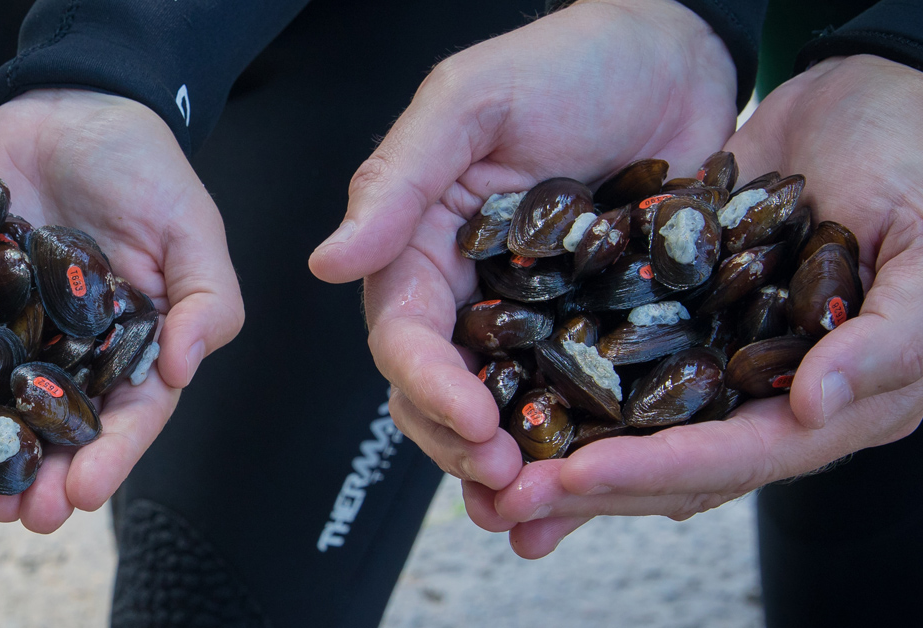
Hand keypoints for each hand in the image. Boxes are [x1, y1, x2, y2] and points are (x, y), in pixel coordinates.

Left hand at [0, 89, 243, 531]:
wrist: (72, 102)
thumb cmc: (146, 165)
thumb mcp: (194, 227)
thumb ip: (206, 299)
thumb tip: (187, 369)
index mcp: (136, 344)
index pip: (129, 415)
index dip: (109, 459)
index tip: (79, 494)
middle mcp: (76, 350)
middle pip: (60, 428)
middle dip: (40, 475)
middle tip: (14, 514)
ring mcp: (20, 328)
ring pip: (1, 405)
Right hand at [309, 0, 737, 500]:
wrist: (676, 54)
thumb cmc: (568, 61)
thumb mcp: (472, 103)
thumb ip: (397, 179)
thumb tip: (325, 262)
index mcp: (425, 247)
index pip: (405, 333)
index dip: (428, 385)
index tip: (473, 421)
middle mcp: (472, 294)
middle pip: (443, 392)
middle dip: (464, 446)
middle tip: (508, 482)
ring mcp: (537, 319)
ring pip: (505, 412)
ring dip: (513, 468)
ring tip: (540, 510)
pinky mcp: (600, 330)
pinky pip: (581, 398)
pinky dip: (581, 447)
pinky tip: (594, 484)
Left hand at [492, 55, 922, 557]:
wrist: (874, 94)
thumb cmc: (922, 159)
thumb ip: (889, 338)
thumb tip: (814, 405)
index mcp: (840, 397)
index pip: (738, 456)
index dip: (655, 471)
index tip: (574, 478)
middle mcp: (771, 391)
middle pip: (672, 458)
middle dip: (589, 484)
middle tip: (504, 499)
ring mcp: (721, 352)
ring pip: (635, 420)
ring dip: (566, 452)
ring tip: (489, 473)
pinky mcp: (682, 309)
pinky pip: (619, 353)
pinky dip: (569, 380)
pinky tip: (507, 389)